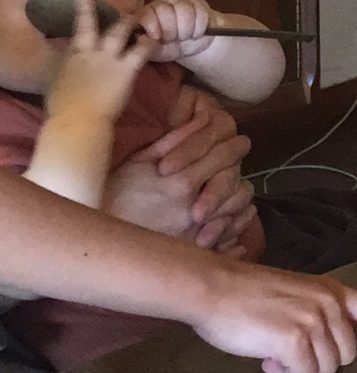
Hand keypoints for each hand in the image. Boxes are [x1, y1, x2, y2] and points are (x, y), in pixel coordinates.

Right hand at [45, 0, 149, 127]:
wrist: (77, 120)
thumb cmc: (62, 111)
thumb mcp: (55, 87)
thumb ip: (62, 73)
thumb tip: (64, 69)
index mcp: (71, 58)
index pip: (75, 33)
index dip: (81, 14)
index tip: (84, 0)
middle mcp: (88, 52)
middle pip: (92, 25)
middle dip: (96, 12)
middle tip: (105, 4)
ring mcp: (108, 58)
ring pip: (118, 31)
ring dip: (127, 22)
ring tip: (135, 16)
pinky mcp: (125, 69)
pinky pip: (140, 51)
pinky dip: (147, 44)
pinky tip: (153, 39)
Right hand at [106, 86, 250, 240]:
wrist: (98, 237)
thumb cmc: (118, 193)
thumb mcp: (140, 161)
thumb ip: (175, 140)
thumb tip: (204, 118)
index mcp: (181, 183)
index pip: (222, 157)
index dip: (234, 145)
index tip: (239, 141)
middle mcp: (194, 210)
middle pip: (235, 181)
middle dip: (240, 168)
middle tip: (242, 162)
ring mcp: (197, 235)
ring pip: (239, 210)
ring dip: (241, 195)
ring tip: (236, 186)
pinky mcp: (196, 254)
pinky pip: (232, 237)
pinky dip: (237, 225)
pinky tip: (233, 215)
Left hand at [136, 0, 219, 65]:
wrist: (193, 44)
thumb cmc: (170, 48)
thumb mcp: (156, 51)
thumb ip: (147, 45)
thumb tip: (141, 39)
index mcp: (148, 14)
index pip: (146, 13)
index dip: (152, 25)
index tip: (157, 38)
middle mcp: (163, 4)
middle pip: (165, 11)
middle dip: (170, 30)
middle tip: (172, 39)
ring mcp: (181, 1)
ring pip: (184, 11)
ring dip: (186, 31)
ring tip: (184, 37)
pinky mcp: (198, 3)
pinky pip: (200, 14)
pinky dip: (199, 29)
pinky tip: (195, 33)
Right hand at [191, 261, 356, 372]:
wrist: (214, 289)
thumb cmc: (244, 295)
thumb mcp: (293, 297)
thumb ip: (316, 316)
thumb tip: (323, 347)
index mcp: (331, 291)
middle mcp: (330, 304)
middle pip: (346, 355)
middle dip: (320, 361)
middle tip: (287, 350)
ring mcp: (315, 321)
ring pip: (326, 369)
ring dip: (299, 369)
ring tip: (272, 350)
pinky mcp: (296, 340)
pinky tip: (265, 358)